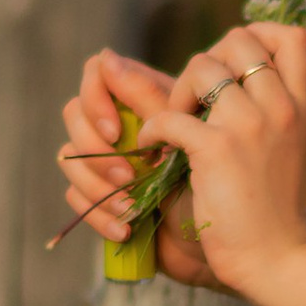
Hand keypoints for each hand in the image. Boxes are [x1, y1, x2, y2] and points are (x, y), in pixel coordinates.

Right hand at [61, 49, 224, 286]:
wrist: (236, 248)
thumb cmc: (229, 189)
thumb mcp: (192, 139)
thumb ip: (151, 98)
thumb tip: (109, 57)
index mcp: (145, 101)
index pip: (96, 73)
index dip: (96, 98)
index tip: (118, 131)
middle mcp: (123, 124)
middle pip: (74, 112)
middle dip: (95, 149)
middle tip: (129, 178)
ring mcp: (109, 161)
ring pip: (69, 156)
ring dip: (97, 186)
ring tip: (133, 209)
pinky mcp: (105, 197)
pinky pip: (74, 196)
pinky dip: (99, 215)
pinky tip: (126, 230)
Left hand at [114, 24, 305, 297]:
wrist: (276, 257)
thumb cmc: (275, 207)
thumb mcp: (289, 146)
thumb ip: (272, 107)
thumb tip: (233, 70)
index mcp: (300, 106)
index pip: (293, 36)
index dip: (259, 35)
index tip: (236, 66)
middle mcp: (280, 107)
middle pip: (239, 40)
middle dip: (209, 61)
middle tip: (197, 100)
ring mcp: (249, 126)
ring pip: (201, 66)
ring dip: (178, 90)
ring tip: (176, 122)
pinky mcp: (216, 150)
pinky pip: (171, 115)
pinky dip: (154, 130)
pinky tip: (158, 148)